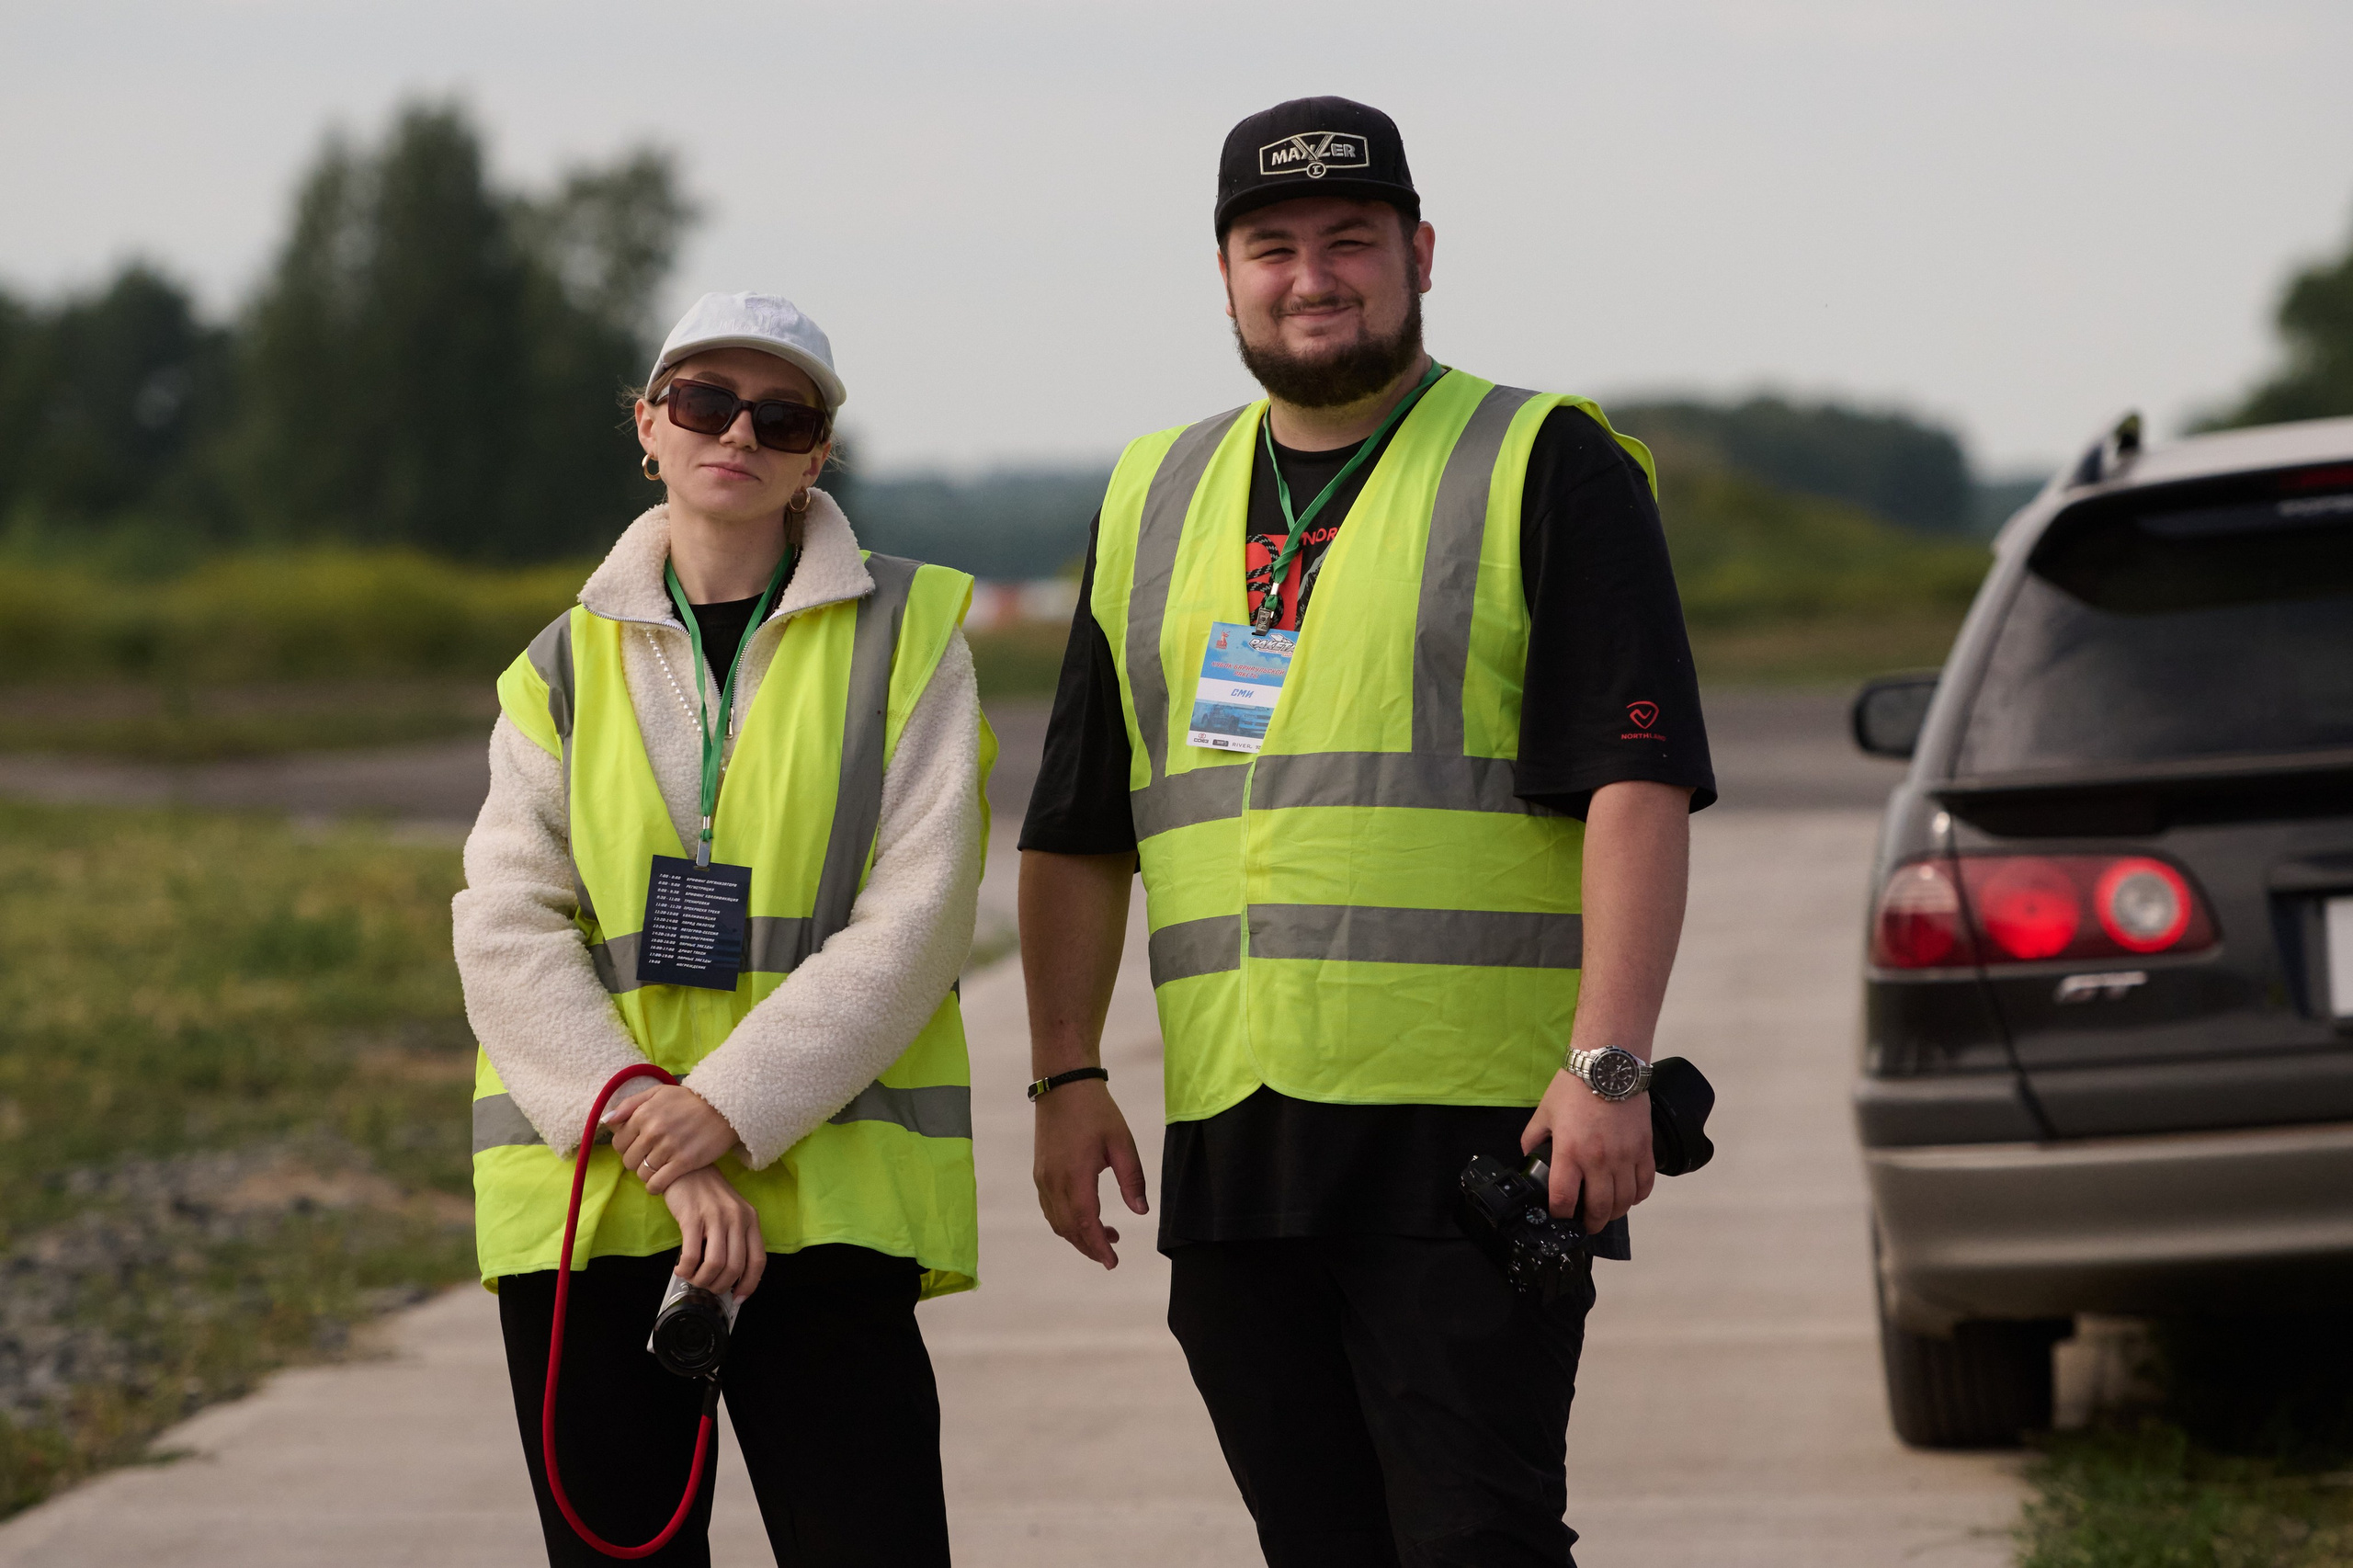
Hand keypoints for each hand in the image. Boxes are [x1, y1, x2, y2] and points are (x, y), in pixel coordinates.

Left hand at [606, 1083, 738, 1193]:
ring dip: (646, 1174)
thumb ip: (630, 1104)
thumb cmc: (689, 1099)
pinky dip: (654, 1187)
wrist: (725, 1107)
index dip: (626, 1147)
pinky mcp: (684, 1162)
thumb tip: (606, 1121)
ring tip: (656, 1168)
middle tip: (647, 1158)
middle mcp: (653, 1131)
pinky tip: (659, 1183)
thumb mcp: (658, 1092)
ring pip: (642, 1173)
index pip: (619, 1143)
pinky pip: (657, 1183)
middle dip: (635, 1161)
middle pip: (628, 1160)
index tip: (637, 1147)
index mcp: (643, 1114)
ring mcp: (669, 1148)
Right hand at [662, 1167, 765, 1298]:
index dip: (749, 1284)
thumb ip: (735, 1238)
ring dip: (702, 1280)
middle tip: (707, 1286)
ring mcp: (716, 1217)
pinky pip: (692, 1255)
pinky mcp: (692, 1218)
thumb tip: (730, 1275)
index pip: (758, 1261)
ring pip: (715, 1265)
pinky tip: (681, 1268)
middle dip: (720, 1286)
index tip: (738, 1297)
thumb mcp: (731, 1213)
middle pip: (735, 1268)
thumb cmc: (707, 1194)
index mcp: (751, 1219)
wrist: (686, 1168)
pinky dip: (686, 1269)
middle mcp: (737, 1218)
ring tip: (692, 1277)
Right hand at [1033, 1079, 1148, 1268]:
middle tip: (1111, 1256)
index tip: (1113, 1262)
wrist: (1063, 1085)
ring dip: (1078, 1236)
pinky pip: (1050, 1209)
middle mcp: (1054, 1182)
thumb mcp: (1122, 1142)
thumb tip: (1141, 1212)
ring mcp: (1043, 1179)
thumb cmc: (1096, 1111)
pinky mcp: (1040, 1173)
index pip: (1087, 1224)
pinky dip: (1066, 1222)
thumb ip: (1132, 1179)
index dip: (1099, 1247)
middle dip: (1090, 1247)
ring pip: (1057, 1222)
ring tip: (1105, 1236)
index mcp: (1076, 1176)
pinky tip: (1084, 1218)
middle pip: (1069, 1230)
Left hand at [1521, 1069, 1655, 1230]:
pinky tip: (1630, 1196)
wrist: (1608, 1065)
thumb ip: (1533, 1139)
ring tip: (1606, 1213)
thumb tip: (1529, 1157)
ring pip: (1624, 1201)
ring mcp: (1625, 1156)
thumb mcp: (1544, 1112)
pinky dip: (1638, 1196)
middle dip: (1590, 1224)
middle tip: (1586, 1225)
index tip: (1559, 1215)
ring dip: (1615, 1213)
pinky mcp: (1644, 1149)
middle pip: (1598, 1208)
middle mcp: (1598, 1160)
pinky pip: (1645, 1184)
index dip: (1560, 1214)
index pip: (1564, 1199)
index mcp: (1570, 1152)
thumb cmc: (1575, 1086)